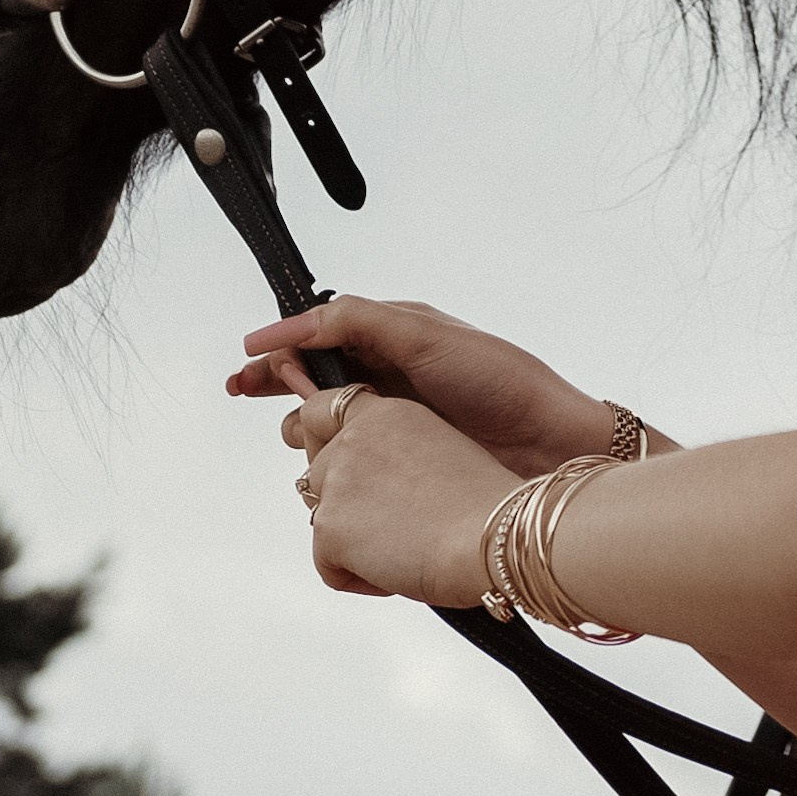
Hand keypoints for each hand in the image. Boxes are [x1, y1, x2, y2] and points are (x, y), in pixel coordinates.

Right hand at [231, 295, 624, 477]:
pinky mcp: (403, 465)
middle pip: (314, 380)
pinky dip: (328, 465)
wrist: (551, 446)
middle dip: (275, 384)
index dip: (281, 347)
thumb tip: (298, 322)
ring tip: (299, 436)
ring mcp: (395, 424)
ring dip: (302, 429)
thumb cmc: (501, 382)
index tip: (247, 363)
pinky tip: (323, 474)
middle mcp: (390, 380)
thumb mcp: (425, 336)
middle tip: (245, 393)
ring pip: (325, 425)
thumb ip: (360, 321)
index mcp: (395, 339)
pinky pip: (349, 464)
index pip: (321, 336)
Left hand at [283, 382, 511, 606]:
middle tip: (395, 524)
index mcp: (386, 412)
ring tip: (406, 549)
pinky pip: (326, 566)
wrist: (496, 537)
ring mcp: (336, 481)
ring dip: (353, 542)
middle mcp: (354, 437)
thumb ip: (397, 455)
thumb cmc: (487, 505)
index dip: (323, 441)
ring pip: (322, 520)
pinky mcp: (329, 526)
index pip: (319, 410)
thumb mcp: (440, 453)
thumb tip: (375, 488)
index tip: (347, 470)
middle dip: (344, 504)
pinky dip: (357, 579)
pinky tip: (399, 572)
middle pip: (316, 474)